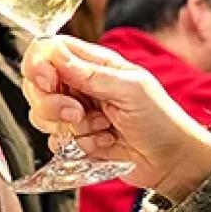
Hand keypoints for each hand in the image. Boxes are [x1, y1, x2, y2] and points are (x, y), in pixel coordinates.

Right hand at [22, 37, 210, 202]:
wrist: (172, 161)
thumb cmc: (161, 119)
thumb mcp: (131, 89)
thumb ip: (91, 74)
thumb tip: (57, 56)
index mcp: (94, 64)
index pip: (50, 50)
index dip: (39, 63)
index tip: (47, 80)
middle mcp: (81, 86)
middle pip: (37, 84)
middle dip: (51, 103)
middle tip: (78, 113)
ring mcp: (77, 113)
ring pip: (42, 115)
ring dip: (70, 127)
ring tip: (101, 129)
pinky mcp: (77, 140)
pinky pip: (56, 142)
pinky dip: (78, 146)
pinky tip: (103, 144)